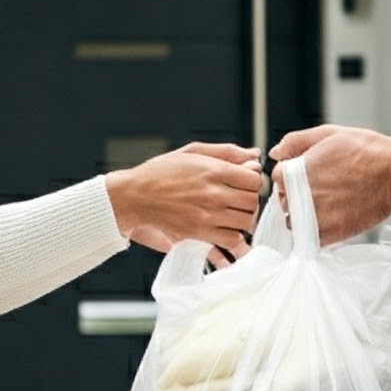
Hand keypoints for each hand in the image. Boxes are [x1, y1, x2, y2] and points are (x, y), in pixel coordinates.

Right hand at [106, 143, 265, 260]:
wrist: (135, 196)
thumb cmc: (161, 172)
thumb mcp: (192, 152)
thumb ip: (226, 152)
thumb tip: (254, 155)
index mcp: (213, 170)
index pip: (254, 180)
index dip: (252, 182)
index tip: (243, 183)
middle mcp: (213, 194)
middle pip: (252, 202)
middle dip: (249, 200)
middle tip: (237, 199)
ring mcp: (206, 216)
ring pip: (246, 222)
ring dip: (242, 218)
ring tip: (230, 213)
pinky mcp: (199, 234)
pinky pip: (231, 239)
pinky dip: (232, 235)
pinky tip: (222, 226)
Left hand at [268, 124, 390, 243]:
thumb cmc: (366, 151)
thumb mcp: (328, 134)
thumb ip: (296, 141)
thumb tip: (276, 152)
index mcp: (296, 172)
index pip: (278, 178)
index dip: (292, 175)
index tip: (309, 175)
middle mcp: (300, 196)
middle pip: (285, 200)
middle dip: (297, 194)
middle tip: (323, 188)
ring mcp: (314, 217)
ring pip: (295, 221)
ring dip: (304, 215)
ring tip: (329, 204)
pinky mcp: (329, 234)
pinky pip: (310, 238)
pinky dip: (317, 231)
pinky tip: (333, 218)